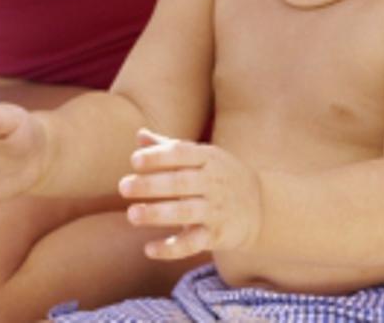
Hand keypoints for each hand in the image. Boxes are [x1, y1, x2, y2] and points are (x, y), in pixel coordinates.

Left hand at [120, 129, 261, 259]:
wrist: (261, 206)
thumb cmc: (220, 176)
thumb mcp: (202, 157)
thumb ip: (170, 147)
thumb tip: (139, 135)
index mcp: (208, 158)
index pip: (182, 153)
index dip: (159, 156)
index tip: (135, 160)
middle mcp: (213, 182)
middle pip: (180, 183)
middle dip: (151, 185)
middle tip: (123, 187)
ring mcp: (216, 210)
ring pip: (185, 212)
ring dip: (158, 214)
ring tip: (131, 215)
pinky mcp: (217, 236)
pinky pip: (193, 243)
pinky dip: (171, 249)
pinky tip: (149, 249)